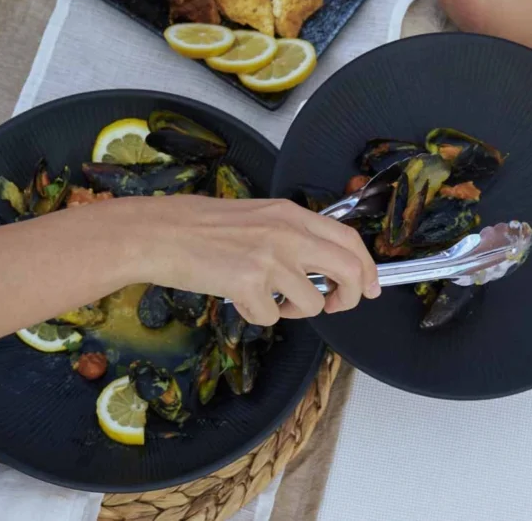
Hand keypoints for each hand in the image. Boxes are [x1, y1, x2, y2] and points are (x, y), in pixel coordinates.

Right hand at [129, 196, 380, 325]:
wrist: (161, 232)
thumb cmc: (202, 224)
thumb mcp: (258, 216)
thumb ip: (292, 235)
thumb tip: (322, 265)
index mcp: (291, 214)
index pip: (349, 240)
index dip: (367, 267)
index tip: (370, 286)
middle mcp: (287, 234)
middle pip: (348, 271)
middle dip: (350, 297)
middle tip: (335, 305)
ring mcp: (270, 260)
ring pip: (312, 303)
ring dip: (295, 310)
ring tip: (269, 298)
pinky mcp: (249, 285)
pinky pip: (272, 317)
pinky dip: (258, 315)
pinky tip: (239, 298)